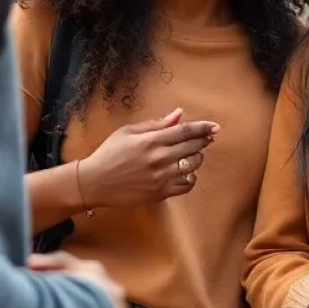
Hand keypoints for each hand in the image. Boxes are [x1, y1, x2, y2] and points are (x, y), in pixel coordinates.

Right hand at [81, 108, 219, 209]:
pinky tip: (185, 172)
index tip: (214, 127)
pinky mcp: (160, 193)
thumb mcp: (128, 132)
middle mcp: (159, 158)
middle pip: (193, 147)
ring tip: (192, 154)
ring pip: (193, 165)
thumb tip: (179, 114)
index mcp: (151, 140)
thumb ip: (156, 124)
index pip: (186, 131)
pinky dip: (191, 178)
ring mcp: (161, 177)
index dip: (203, 127)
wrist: (94, 182)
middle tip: (207, 139)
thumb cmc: (109, 153)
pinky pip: (187, 185)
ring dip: (197, 158)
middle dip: (203, 141)